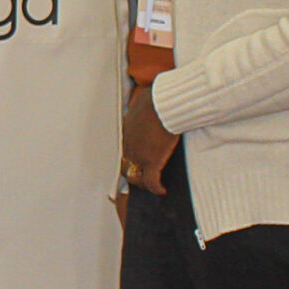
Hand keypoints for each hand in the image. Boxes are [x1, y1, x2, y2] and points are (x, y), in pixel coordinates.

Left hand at [121, 80, 180, 196]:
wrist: (162, 104)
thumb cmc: (156, 98)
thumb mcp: (145, 99)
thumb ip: (144, 105)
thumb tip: (149, 97)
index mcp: (127, 132)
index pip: (125, 149)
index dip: (132, 157)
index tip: (138, 160)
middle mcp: (129, 146)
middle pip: (126, 166)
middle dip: (133, 173)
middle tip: (143, 178)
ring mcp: (139, 156)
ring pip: (136, 177)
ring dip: (143, 183)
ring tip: (152, 186)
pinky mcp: (152, 162)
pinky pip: (151, 182)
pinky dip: (156, 188)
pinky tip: (162, 191)